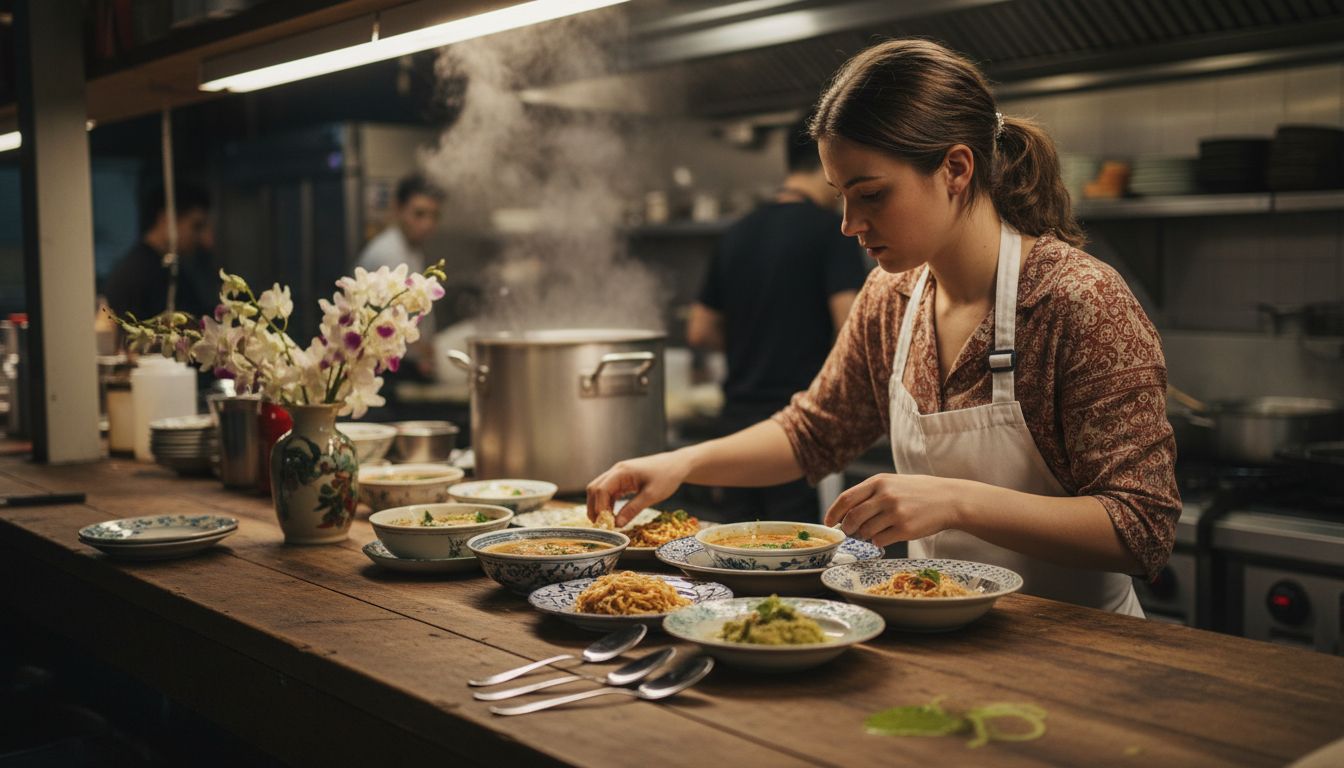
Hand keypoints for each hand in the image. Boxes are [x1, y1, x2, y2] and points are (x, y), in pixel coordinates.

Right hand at [586, 451, 691, 526]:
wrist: (676, 465)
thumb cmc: (667, 476)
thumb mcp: (651, 495)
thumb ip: (633, 509)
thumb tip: (617, 524)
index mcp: (622, 471)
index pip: (601, 489)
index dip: (599, 507)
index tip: (605, 523)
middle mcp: (616, 471)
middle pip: (595, 488)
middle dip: (594, 507)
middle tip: (601, 525)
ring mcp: (619, 475)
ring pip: (600, 490)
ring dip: (599, 506)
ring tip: (606, 522)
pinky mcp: (623, 480)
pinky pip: (609, 492)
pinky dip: (608, 503)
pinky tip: (613, 515)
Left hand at [824, 474, 962, 546]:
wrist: (949, 499)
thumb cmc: (917, 492)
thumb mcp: (892, 483)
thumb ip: (869, 494)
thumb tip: (843, 514)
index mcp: (879, 481)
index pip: (846, 498)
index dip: (833, 513)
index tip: (828, 523)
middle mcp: (885, 496)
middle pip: (852, 517)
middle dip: (847, 528)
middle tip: (849, 532)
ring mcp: (895, 513)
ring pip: (865, 531)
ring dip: (864, 535)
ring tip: (873, 531)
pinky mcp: (905, 529)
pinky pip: (879, 540)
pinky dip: (878, 541)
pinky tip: (887, 535)